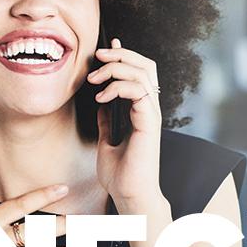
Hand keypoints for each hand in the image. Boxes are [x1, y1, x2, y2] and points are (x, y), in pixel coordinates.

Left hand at [85, 38, 163, 202]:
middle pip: (146, 65)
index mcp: (142, 111)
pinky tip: (101, 98)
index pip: (140, 72)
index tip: (104, 51)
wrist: (129, 195)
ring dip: (115, 69)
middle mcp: (150, 109)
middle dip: (121, 54)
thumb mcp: (107, 141)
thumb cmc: (121, 174)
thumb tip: (101, 105)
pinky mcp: (149, 124)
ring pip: (142, 74)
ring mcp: (151, 115)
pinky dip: (118, 88)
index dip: (125, 56)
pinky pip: (139, 92)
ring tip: (94, 78)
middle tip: (98, 55)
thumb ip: (107, 121)